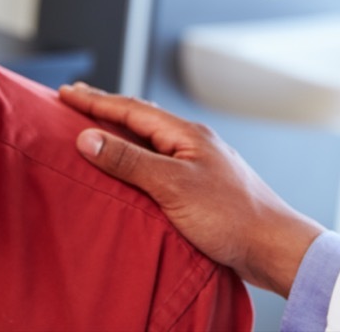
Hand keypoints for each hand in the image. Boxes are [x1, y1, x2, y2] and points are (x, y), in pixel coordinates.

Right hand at [58, 82, 324, 296]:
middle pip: (141, 118)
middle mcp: (192, 142)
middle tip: (75, 99)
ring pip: (151, 138)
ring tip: (97, 128)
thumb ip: (129, 161)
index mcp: (185, 133)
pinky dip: (138, 156)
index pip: (130, 109)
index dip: (94, 100)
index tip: (64, 91)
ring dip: (121, 131)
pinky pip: (160, 160)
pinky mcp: (202, 186)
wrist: (274, 247)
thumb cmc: (230, 216)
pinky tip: (133, 167)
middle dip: (106, 109)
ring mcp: (199, 162)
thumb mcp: (172, 186)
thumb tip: (87, 137)